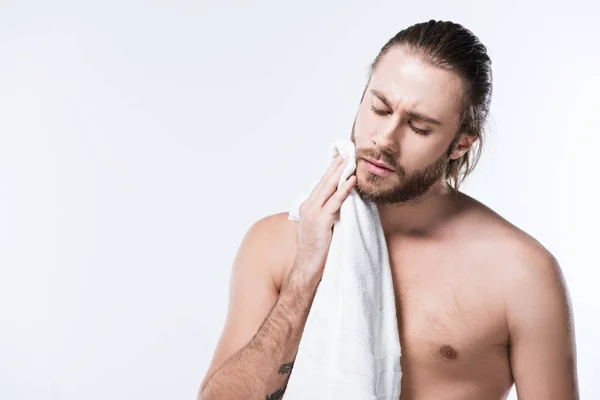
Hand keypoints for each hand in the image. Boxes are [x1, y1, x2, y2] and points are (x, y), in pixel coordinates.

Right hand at [292, 154, 355, 281]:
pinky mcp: (321, 220)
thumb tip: (338, 207)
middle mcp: (307, 206)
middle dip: (335, 167)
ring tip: (349, 161)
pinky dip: (344, 189)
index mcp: (306, 207)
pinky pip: (335, 201)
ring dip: (340, 173)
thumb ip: (325, 215)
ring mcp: (313, 213)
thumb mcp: (318, 228)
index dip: (330, 172)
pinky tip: (351, 180)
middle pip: (324, 182)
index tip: (338, 161)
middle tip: (346, 154)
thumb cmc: (315, 251)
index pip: (320, 185)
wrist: (307, 267)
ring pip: (329, 188)